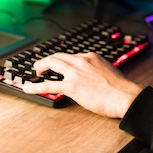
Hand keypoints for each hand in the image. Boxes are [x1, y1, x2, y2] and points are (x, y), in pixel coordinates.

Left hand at [23, 52, 143, 118]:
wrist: (125, 96)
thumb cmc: (121, 89)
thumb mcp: (109, 72)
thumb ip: (98, 71)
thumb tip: (92, 78)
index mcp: (92, 57)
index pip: (73, 56)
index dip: (65, 62)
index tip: (60, 66)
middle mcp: (82, 60)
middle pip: (59, 56)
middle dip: (48, 60)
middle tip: (41, 66)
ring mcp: (75, 72)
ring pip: (51, 64)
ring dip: (40, 66)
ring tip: (35, 72)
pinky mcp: (71, 86)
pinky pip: (48, 84)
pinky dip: (35, 86)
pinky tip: (27, 88)